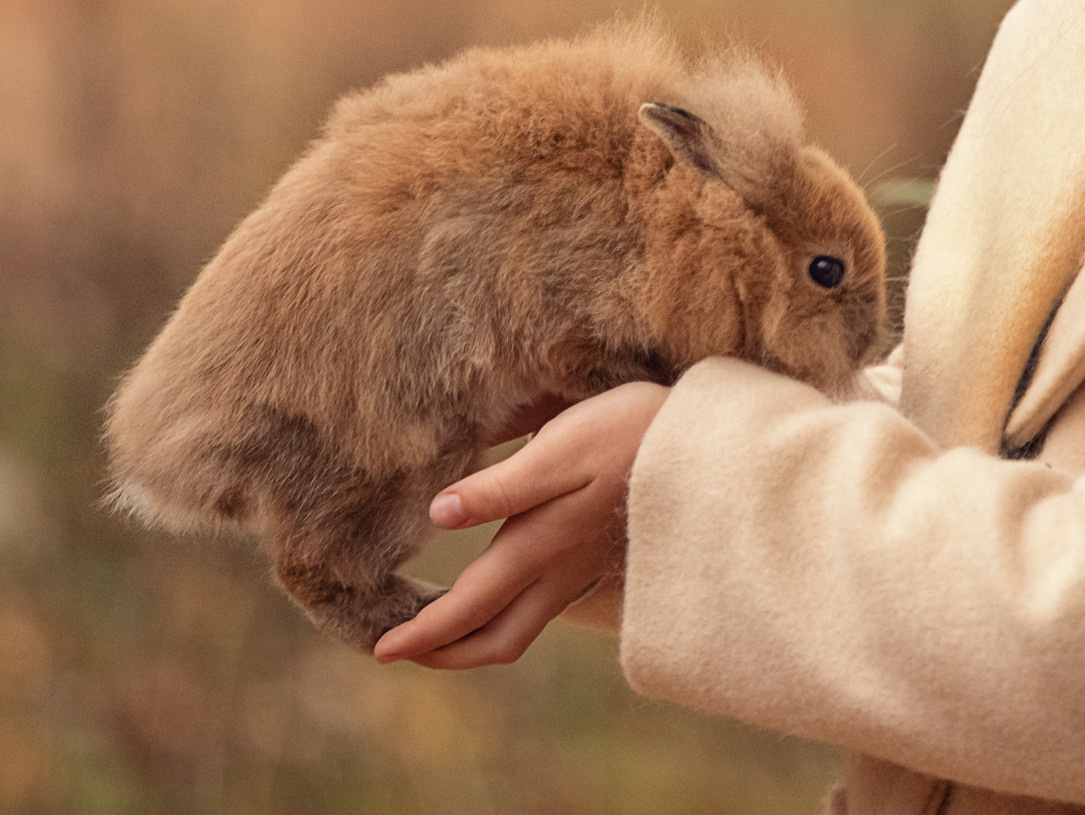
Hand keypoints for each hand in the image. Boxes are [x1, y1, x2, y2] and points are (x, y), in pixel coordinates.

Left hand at [374, 381, 669, 668]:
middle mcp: (560, 570)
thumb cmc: (627, 431)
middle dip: (445, 652)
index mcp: (540, 545)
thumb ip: (501, 485)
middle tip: (401, 650)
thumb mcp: (560, 447)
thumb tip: (438, 514)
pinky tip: (506, 591)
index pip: (469, 607)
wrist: (705, 442)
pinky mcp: (601, 556)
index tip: (380, 648)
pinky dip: (511, 615)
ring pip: (524, 626)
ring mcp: (585, 568)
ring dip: (476, 638)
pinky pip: (547, 606)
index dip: (423, 634)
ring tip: (444, 630)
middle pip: (497, 638)